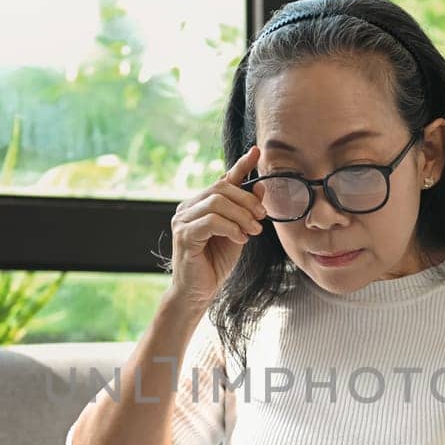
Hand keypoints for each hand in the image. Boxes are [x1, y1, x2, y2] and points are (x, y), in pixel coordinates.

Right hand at [166, 144, 266, 310]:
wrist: (198, 292)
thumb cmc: (215, 263)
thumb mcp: (238, 232)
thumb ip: (246, 211)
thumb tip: (259, 185)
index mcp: (200, 204)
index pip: (222, 180)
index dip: (240, 165)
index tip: (257, 152)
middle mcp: (188, 207)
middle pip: (221, 188)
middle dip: (247, 200)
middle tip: (261, 218)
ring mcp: (182, 220)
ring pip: (217, 202)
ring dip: (241, 215)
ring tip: (253, 232)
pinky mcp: (184, 235)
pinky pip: (211, 221)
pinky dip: (231, 228)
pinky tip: (240, 239)